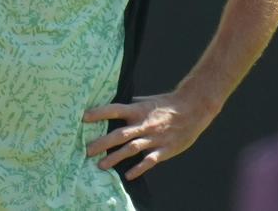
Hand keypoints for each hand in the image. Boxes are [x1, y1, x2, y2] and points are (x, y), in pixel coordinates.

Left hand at [82, 91, 217, 179]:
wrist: (193, 108)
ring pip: (131, 149)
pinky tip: (128, 175)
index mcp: (138, 110)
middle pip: (119, 134)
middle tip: (86, 150)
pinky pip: (150, 160)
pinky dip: (139, 168)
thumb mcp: (147, 101)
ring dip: (115, 158)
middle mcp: (144, 124)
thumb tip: (113, 106)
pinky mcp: (165, 149)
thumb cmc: (167, 104)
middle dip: (102, 143)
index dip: (99, 113)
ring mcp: (154, 138)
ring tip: (100, 165)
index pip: (114, 110)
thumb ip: (131, 105)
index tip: (83, 118)